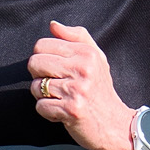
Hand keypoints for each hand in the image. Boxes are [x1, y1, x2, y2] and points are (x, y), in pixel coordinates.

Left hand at [27, 21, 131, 149]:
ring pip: (36, 86)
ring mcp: (76, 90)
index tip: (55, 69)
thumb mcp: (96, 58)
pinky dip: (48, 113)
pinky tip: (62, 112)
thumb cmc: (101, 90)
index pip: (42, 45)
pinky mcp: (71, 110)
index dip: (42, 58)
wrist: (115, 124)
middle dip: (39, 76)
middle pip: (34, 63)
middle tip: (55, 84)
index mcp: (86, 53)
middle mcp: (82, 68)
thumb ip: (76, 37)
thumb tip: (53, 25)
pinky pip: (41, 107)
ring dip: (44, 96)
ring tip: (61, 99)